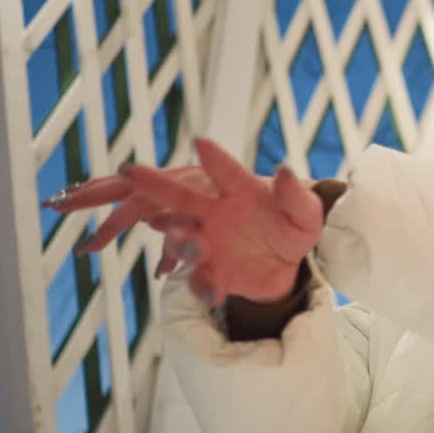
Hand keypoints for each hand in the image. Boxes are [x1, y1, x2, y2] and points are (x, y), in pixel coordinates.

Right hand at [46, 139, 322, 305]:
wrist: (285, 267)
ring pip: (181, 239)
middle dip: (150, 183)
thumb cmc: (293, 228)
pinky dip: (202, 285)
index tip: (201, 141)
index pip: (226, 171)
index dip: (215, 158)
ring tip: (180, 241)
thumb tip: (286, 170)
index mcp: (238, 189)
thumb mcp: (305, 214)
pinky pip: (200, 280)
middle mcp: (212, 212)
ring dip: (177, 240)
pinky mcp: (210, 274)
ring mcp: (206, 243)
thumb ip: (295, 195)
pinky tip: (211, 291)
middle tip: (128, 171)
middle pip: (177, 195)